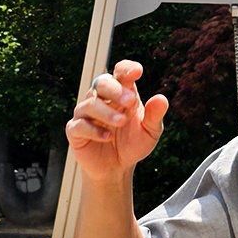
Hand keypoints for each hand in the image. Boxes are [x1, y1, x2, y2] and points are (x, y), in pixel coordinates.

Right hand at [66, 59, 168, 182]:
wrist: (117, 168)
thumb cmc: (132, 144)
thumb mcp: (150, 132)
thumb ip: (155, 116)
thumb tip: (161, 99)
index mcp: (121, 94)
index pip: (120, 73)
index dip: (126, 69)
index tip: (137, 71)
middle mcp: (101, 99)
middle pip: (102, 82)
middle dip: (115, 89)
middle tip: (130, 101)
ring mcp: (86, 114)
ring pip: (90, 103)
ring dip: (107, 111)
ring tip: (121, 122)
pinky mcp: (76, 131)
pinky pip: (79, 125)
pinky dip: (93, 130)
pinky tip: (107, 137)